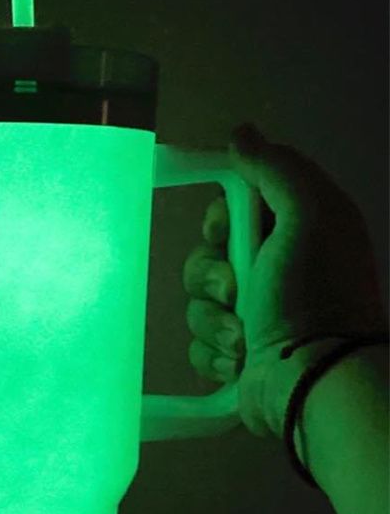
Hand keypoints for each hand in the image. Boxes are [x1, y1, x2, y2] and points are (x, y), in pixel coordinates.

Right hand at [183, 123, 387, 437]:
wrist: (316, 381)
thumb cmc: (313, 294)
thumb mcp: (308, 213)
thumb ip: (274, 168)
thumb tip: (239, 132)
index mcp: (296, 233)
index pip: (232, 208)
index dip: (219, 219)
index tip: (226, 232)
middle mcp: (275, 271)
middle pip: (206, 255)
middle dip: (210, 275)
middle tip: (235, 290)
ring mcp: (254, 317)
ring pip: (197, 302)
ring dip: (213, 320)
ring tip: (241, 339)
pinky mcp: (236, 357)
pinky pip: (198, 343)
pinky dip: (213, 353)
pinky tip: (238, 362)